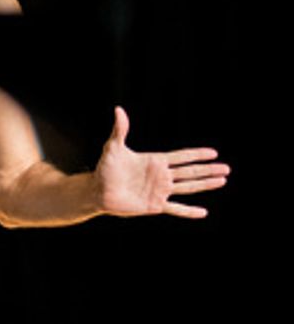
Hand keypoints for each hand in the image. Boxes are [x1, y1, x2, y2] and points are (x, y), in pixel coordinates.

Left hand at [96, 106, 230, 218]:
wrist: (97, 191)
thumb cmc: (105, 169)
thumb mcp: (113, 148)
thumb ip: (120, 130)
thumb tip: (118, 109)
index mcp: (155, 161)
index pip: (181, 156)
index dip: (196, 154)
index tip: (213, 152)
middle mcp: (161, 176)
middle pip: (190, 171)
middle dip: (208, 169)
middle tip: (227, 168)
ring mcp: (160, 191)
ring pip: (188, 187)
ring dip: (205, 184)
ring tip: (222, 181)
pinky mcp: (155, 205)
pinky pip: (176, 208)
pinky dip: (189, 211)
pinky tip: (203, 213)